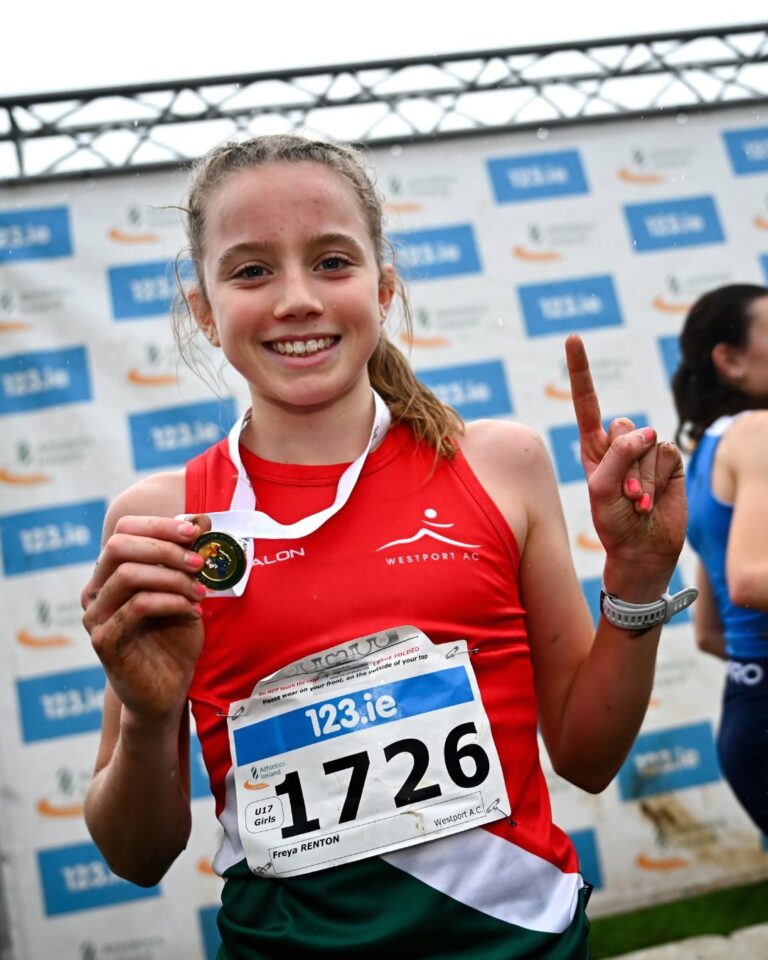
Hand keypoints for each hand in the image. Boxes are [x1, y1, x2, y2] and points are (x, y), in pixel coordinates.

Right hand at [82, 515, 211, 725]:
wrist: (168, 689)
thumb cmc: (175, 637)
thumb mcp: (187, 590)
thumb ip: (189, 556)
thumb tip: (201, 518)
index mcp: (111, 573)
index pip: (125, 530)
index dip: (160, 525)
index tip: (196, 532)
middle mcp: (97, 591)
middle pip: (119, 546)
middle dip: (165, 547)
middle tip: (200, 562)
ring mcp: (96, 616)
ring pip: (128, 574)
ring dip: (171, 577)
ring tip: (200, 592)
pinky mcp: (105, 641)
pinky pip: (136, 607)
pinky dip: (169, 602)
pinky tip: (191, 610)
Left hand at [566, 335, 685, 586]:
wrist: (641, 550)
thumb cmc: (612, 523)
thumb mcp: (601, 490)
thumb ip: (617, 455)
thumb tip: (646, 431)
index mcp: (593, 448)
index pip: (586, 403)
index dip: (581, 371)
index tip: (573, 338)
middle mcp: (618, 445)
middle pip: (624, 425)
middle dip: (624, 461)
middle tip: (623, 494)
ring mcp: (645, 452)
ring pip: (648, 441)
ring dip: (643, 476)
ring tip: (637, 500)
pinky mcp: (669, 462)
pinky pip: (667, 452)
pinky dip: (660, 477)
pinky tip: (654, 497)